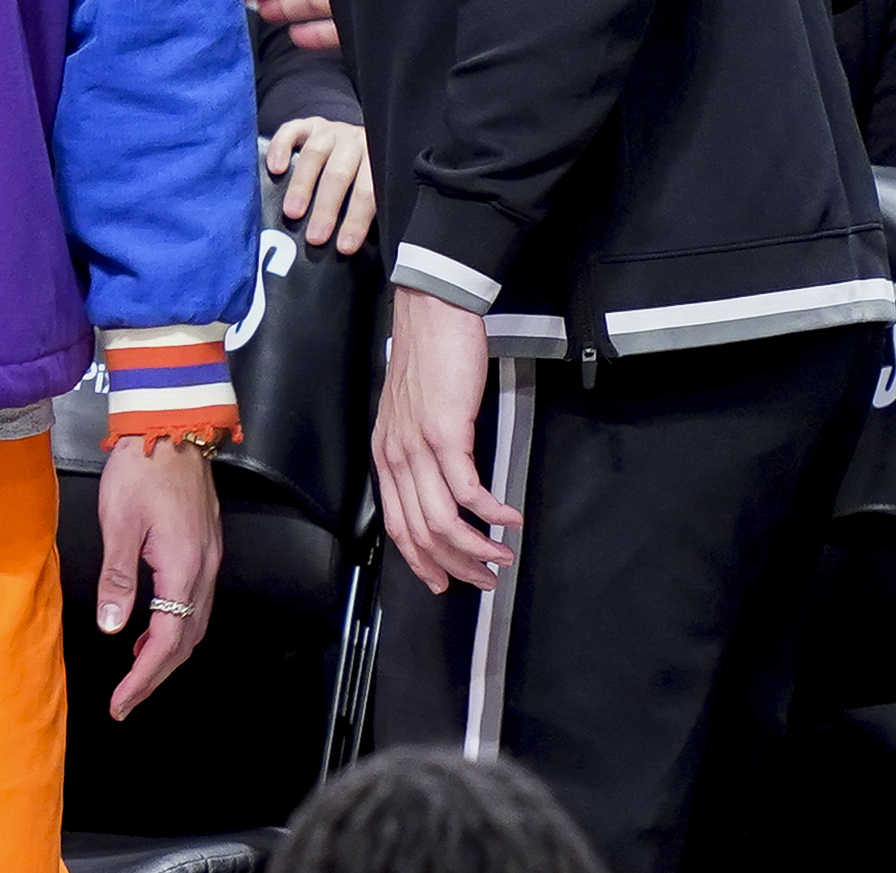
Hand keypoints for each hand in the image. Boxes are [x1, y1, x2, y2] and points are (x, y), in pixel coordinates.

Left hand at [94, 434, 222, 719]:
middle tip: (126, 700)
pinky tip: (152, 627)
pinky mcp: (206, 546)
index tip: (121, 703)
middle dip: (157, 674)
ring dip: (168, 651)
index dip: (145, 678)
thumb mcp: (118, 523)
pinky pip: (197, 601)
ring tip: (136, 671)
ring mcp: (211, 557)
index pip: (169, 641)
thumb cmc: (140, 469)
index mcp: (184, 568)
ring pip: (196, 622)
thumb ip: (117, 579)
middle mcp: (206, 569)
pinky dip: (177, 625)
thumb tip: (114, 628)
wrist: (171, 426)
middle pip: (188, 640)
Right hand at [267, 116, 375, 252]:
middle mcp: (354, 141)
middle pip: (340, 173)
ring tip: (292, 213)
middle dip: (326, 208)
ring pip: (315, 154)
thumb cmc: (358, 179)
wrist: (350, 142)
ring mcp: (329, 131)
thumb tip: (363, 256)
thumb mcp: (370, 193)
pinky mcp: (306, 125)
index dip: (356, 220)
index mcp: (376, 160)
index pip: (369, 190)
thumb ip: (368, 215)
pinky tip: (275, 169)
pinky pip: (291, 131)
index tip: (344, 247)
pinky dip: (281, 149)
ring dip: (302, 185)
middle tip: (315, 237)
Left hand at [373, 286, 519, 595]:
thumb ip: (419, 449)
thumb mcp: (411, 411)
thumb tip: (443, 484)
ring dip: (476, 548)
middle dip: (454, 566)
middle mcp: (395, 456)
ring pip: (442, 520)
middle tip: (486, 581)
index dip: (421, 561)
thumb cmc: (427, 357)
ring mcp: (417, 446)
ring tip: (503, 558)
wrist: (431, 312)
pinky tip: (510, 520)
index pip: (397, 525)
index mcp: (385, 454)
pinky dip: (491, 513)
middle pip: (420, 532)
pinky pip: (468, 490)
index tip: (445, 583)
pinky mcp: (445, 432)